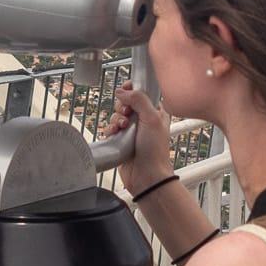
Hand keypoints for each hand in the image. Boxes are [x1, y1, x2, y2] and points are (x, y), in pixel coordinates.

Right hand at [106, 81, 172, 195]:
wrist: (147, 176)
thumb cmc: (155, 150)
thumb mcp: (152, 118)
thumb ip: (139, 99)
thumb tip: (122, 91)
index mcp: (156, 112)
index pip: (142, 93)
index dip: (132, 90)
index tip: (126, 89)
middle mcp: (144, 120)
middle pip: (126, 103)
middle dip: (122, 107)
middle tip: (126, 114)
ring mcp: (132, 131)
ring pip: (116, 116)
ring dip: (116, 119)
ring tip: (122, 128)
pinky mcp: (121, 141)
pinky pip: (110, 129)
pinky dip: (110, 130)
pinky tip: (114, 134)